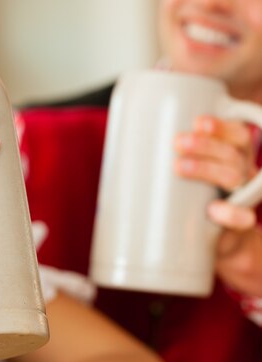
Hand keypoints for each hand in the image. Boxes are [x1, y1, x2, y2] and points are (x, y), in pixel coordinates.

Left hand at [175, 115, 261, 296]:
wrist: (213, 239)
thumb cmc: (190, 196)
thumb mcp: (182, 173)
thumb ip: (164, 158)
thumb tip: (118, 146)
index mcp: (232, 155)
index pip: (236, 135)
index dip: (221, 127)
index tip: (198, 122)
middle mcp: (241, 172)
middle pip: (231, 154)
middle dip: (205, 146)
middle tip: (178, 142)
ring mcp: (241, 196)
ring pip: (234, 177)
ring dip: (207, 169)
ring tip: (178, 167)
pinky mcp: (237, 222)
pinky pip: (242, 218)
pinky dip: (230, 213)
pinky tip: (214, 209)